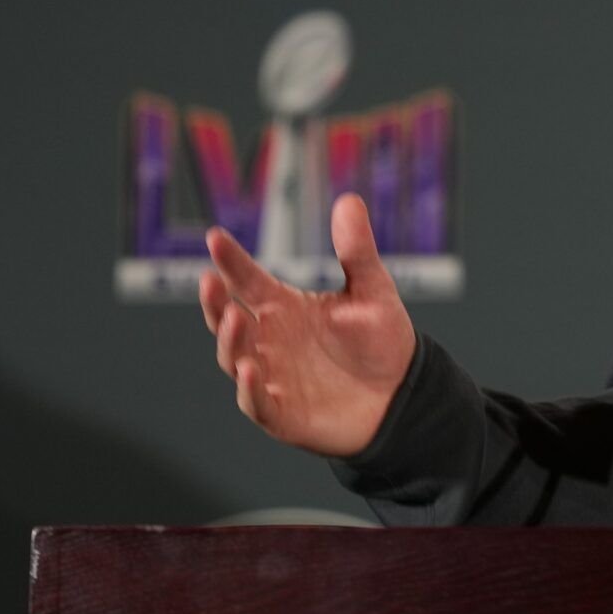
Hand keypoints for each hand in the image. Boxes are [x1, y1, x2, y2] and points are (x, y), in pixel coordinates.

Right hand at [198, 193, 416, 458]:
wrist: (402, 394)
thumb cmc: (380, 340)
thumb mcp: (372, 290)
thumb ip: (357, 250)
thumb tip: (350, 200)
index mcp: (283, 307)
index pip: (248, 280)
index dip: (231, 260)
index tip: (215, 236)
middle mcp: (268, 340)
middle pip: (227, 319)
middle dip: (214, 302)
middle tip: (210, 282)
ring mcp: (270, 376)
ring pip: (234, 358)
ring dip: (230, 341)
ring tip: (234, 318)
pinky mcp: (280, 413)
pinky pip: (256, 402)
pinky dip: (249, 388)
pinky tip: (250, 369)